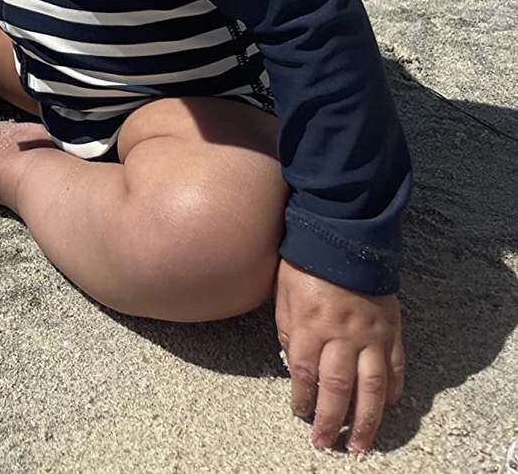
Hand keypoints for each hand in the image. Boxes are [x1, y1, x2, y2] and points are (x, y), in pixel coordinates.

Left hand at [275, 258, 404, 452]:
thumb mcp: (282, 291)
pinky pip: (395, 367)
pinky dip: (393, 390)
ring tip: (362, 444)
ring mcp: (370, 334)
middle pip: (337, 388)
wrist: (342, 234)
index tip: (300, 415)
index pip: (305, 373)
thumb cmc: (304, 262)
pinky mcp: (391, 329)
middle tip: (326, 443)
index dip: (302, 398)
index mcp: (310, 324)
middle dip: (331, 420)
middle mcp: (341, 335)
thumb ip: (287, 329)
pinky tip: (388, 407)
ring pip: (370, 387)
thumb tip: (295, 363)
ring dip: (366, 420)